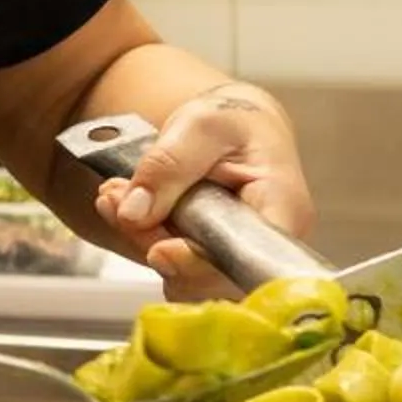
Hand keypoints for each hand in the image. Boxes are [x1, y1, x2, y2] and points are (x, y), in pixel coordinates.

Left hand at [95, 86, 316, 301]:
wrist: (231, 130)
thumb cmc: (231, 123)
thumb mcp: (200, 125)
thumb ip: (168, 165)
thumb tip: (135, 214)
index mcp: (284, 208)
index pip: (247, 259)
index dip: (200, 264)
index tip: (158, 249)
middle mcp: (265, 247)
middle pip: (208, 277)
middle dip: (154, 244)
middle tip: (118, 199)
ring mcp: (237, 261)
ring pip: (183, 278)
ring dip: (141, 240)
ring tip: (119, 195)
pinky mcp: (210, 266)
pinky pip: (171, 270)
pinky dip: (141, 240)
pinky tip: (129, 206)